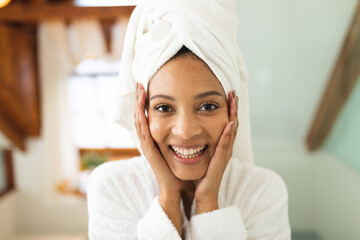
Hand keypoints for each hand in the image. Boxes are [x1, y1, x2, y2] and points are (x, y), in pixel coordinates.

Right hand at [135, 83, 181, 235]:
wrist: (174, 186)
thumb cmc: (176, 167)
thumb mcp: (176, 146)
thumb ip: (176, 134)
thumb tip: (183, 121)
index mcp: (154, 138)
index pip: (147, 115)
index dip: (145, 101)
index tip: (147, 86)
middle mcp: (148, 140)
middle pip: (140, 116)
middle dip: (139, 99)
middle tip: (140, 83)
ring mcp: (147, 146)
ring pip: (139, 122)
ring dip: (139, 106)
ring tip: (139, 91)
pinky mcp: (149, 153)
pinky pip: (143, 134)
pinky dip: (142, 121)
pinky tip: (142, 110)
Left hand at [194, 90, 237, 213]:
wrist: (203, 194)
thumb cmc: (202, 175)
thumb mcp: (201, 155)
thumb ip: (200, 143)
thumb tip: (192, 131)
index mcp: (220, 146)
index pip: (227, 124)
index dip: (229, 110)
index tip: (227, 94)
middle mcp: (225, 148)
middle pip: (232, 124)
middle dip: (234, 108)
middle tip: (233, 92)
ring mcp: (224, 155)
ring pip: (231, 132)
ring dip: (233, 116)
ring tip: (234, 101)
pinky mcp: (220, 162)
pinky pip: (224, 146)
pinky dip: (228, 134)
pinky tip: (229, 122)